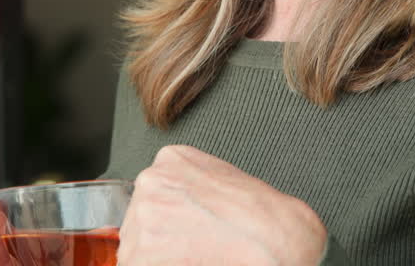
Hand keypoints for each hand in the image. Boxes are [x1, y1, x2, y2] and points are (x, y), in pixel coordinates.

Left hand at [118, 145, 327, 265]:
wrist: (277, 240)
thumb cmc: (262, 215)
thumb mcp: (223, 179)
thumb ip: (189, 188)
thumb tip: (177, 214)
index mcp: (170, 159)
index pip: (152, 196)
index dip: (171, 221)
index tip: (187, 232)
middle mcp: (151, 180)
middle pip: (140, 221)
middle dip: (162, 239)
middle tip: (195, 247)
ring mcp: (143, 216)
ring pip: (136, 249)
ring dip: (160, 257)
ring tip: (197, 256)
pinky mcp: (142, 253)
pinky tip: (190, 263)